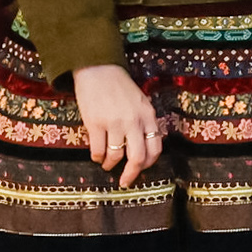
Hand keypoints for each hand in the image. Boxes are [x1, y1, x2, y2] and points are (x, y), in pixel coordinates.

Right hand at [72, 62, 164, 186]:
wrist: (97, 69)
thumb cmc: (119, 86)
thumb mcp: (140, 101)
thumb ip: (144, 122)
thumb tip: (143, 149)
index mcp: (148, 115)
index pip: (155, 148)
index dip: (148, 163)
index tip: (140, 169)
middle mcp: (134, 121)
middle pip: (138, 157)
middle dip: (131, 174)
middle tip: (125, 182)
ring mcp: (114, 122)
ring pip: (115, 156)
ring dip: (110, 165)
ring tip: (106, 165)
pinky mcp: (96, 123)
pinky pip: (98, 150)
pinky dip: (97, 157)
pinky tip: (96, 156)